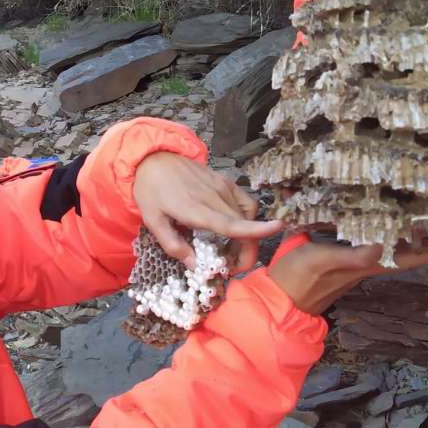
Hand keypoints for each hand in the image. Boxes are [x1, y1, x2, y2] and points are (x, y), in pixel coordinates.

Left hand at [133, 152, 281, 272]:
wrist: (154, 158)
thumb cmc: (151, 190)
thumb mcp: (153, 221)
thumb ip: (173, 245)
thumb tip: (195, 266)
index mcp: (196, 209)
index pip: (230, 223)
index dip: (253, 230)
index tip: (276, 229)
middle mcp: (214, 197)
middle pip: (243, 226)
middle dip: (244, 252)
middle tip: (232, 268)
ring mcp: (222, 187)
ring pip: (247, 216)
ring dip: (246, 237)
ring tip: (231, 250)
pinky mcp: (225, 181)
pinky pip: (246, 202)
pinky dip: (247, 217)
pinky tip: (236, 225)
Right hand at [268, 233, 427, 314]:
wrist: (279, 298)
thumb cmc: (296, 278)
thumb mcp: (318, 261)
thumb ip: (349, 256)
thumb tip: (381, 246)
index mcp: (367, 263)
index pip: (410, 255)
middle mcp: (369, 262)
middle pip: (411, 252)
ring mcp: (359, 262)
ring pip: (397, 248)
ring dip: (418, 237)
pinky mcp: (348, 258)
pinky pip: (379, 243)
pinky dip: (393, 234)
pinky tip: (395, 226)